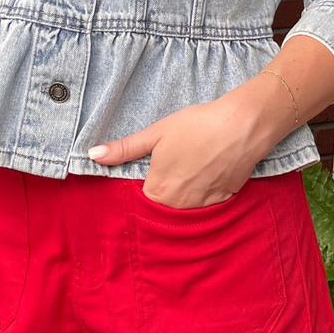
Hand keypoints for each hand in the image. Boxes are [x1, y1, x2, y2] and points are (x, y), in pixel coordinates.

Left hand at [88, 84, 280, 208]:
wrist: (241, 127)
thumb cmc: (196, 126)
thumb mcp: (156, 133)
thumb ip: (124, 148)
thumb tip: (92, 155)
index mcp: (158, 190)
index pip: (142, 197)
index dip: (146, 181)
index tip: (152, 167)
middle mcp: (178, 206)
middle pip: (162, 205)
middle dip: (164, 189)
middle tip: (176, 163)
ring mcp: (202, 207)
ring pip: (184, 206)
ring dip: (184, 193)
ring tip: (192, 166)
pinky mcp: (223, 202)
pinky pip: (206, 205)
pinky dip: (204, 192)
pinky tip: (208, 171)